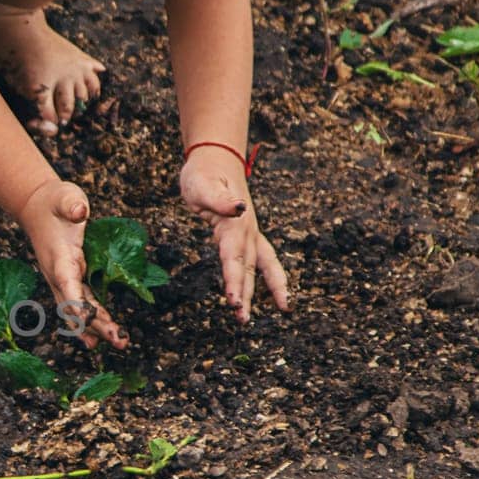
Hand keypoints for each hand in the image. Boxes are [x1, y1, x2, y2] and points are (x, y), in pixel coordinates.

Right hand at [17, 179, 126, 348]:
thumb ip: (71, 204)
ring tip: (117, 343)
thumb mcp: (64, 197)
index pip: (66, 283)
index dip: (77, 302)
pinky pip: (79, 305)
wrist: (36, 207)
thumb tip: (80, 212)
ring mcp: (62, 280)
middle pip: (74, 305)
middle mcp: (57, 274)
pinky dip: (87, 323)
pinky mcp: (69, 280)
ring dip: (96, 328)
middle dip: (96, 324)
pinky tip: (96, 340)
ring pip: (77, 310)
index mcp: (58, 257)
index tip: (89, 318)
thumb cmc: (53, 202)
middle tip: (119, 339)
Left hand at [179, 150, 290, 321]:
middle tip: (242, 319)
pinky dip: (266, 278)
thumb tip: (238, 209)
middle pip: (250, 268)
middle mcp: (246, 231)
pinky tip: (271, 295)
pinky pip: (260, 260)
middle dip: (247, 295)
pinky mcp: (245, 234)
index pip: (234, 259)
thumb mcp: (202, 184)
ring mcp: (249, 233)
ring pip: (261, 266)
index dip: (235, 281)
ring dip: (265, 290)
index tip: (233, 302)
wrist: (215, 159)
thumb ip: (218, 199)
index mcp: (235, 224)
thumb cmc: (203, 173)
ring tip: (276, 312)